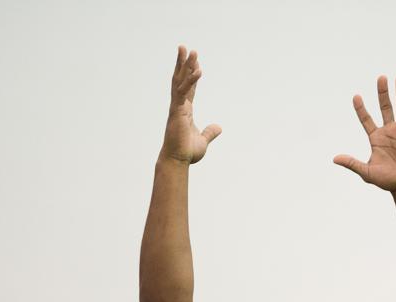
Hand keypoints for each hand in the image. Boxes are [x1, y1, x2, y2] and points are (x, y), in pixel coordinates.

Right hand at [160, 46, 220, 164]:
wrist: (177, 160)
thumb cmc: (186, 152)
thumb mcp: (203, 140)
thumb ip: (210, 132)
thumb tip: (219, 127)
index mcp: (184, 111)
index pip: (188, 89)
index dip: (191, 76)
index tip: (194, 63)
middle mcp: (178, 106)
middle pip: (180, 80)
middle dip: (182, 63)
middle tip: (185, 47)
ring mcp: (176, 107)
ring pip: (180, 81)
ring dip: (185, 65)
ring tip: (190, 50)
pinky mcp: (177, 111)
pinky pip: (184, 92)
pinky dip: (191, 81)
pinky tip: (198, 70)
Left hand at [334, 76, 395, 190]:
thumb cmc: (386, 181)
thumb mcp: (367, 172)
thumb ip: (352, 163)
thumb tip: (335, 159)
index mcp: (375, 138)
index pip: (366, 119)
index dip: (360, 109)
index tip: (356, 96)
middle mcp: (388, 131)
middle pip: (384, 107)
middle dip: (383, 93)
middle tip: (381, 77)